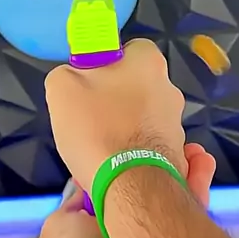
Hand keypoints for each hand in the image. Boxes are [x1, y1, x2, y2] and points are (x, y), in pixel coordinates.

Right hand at [45, 38, 214, 197]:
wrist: (130, 186)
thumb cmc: (97, 129)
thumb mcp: (61, 87)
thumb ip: (67, 73)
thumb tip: (72, 79)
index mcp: (148, 62)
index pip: (127, 51)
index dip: (103, 67)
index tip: (87, 85)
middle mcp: (170, 89)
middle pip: (135, 88)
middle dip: (114, 101)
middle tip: (89, 119)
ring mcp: (176, 125)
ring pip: (141, 120)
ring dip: (124, 130)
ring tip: (100, 148)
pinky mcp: (176, 156)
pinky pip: (148, 148)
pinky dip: (133, 155)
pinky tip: (115, 166)